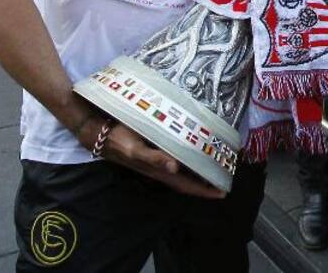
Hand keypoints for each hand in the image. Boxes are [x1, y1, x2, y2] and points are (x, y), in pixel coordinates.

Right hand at [76, 117, 223, 198]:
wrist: (100, 136)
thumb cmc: (119, 142)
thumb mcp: (135, 150)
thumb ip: (153, 158)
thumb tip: (174, 167)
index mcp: (159, 172)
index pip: (186, 185)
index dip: (204, 190)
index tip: (223, 192)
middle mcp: (161, 170)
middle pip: (188, 182)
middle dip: (207, 182)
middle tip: (227, 178)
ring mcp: (158, 163)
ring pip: (184, 172)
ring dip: (200, 172)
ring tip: (218, 167)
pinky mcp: (155, 154)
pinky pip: (177, 160)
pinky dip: (190, 160)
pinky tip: (196, 153)